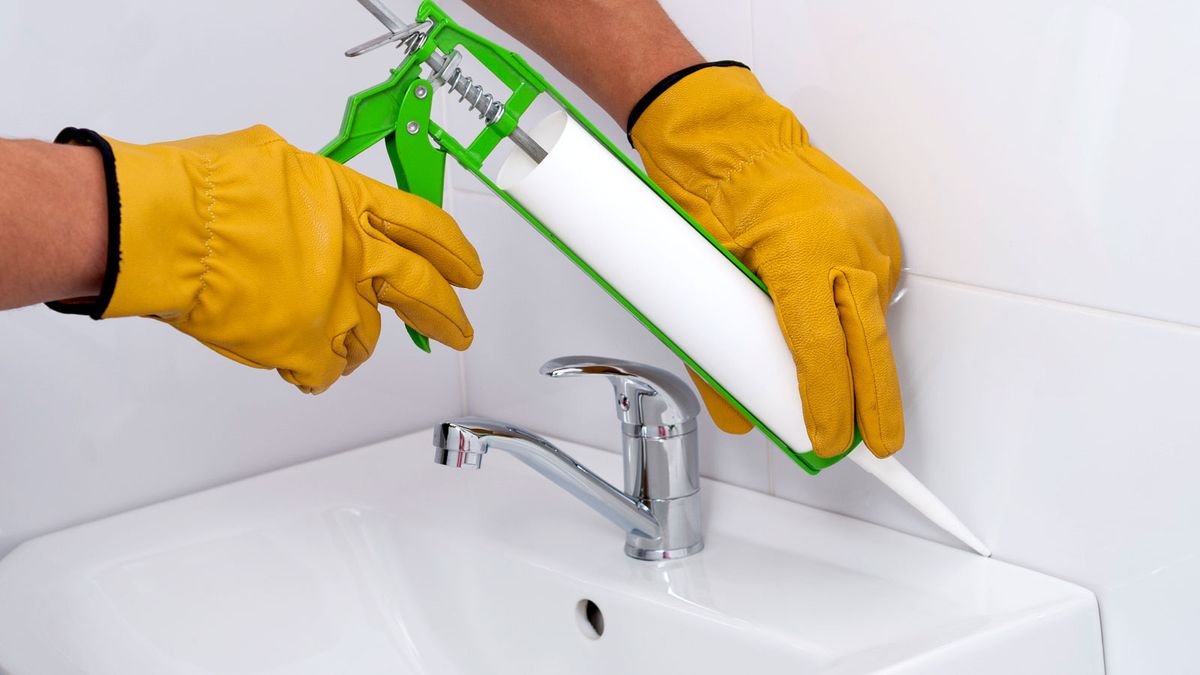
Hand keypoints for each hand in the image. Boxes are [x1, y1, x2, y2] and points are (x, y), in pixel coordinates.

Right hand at [57, 125, 480, 392]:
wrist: (165, 230)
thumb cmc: (204, 190)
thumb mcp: (272, 159)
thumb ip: (310, 189)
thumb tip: (308, 196)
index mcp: (352, 204)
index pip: (426, 228)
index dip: (454, 252)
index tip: (468, 271)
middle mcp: (356, 259)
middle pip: (423, 292)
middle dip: (446, 316)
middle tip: (457, 330)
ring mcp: (333, 307)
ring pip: (369, 338)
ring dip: (360, 341)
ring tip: (345, 342)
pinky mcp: (302, 348)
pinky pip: (326, 372)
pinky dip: (318, 370)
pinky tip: (307, 364)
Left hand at [630, 65, 903, 457]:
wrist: (738, 140)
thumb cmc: (713, 195)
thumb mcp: (702, 278)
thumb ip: (717, 351)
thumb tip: (739, 411)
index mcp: (798, 254)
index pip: (820, 350)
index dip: (828, 405)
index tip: (828, 441)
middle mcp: (845, 244)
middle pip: (868, 346)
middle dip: (875, 405)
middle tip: (878, 447)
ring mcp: (869, 234)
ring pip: (875, 319)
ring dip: (866, 360)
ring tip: (856, 401)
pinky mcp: (878, 229)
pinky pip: (875, 288)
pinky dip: (861, 317)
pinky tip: (844, 332)